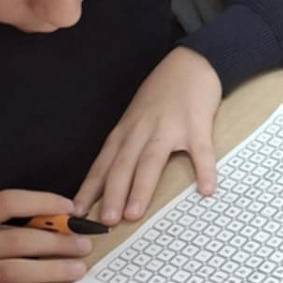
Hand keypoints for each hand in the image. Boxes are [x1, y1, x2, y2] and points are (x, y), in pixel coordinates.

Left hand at [75, 48, 222, 225]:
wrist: (191, 62)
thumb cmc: (162, 93)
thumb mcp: (136, 115)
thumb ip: (126, 143)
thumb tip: (112, 178)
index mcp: (126, 130)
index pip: (103, 163)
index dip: (90, 188)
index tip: (76, 211)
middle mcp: (142, 129)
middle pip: (122, 164)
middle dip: (111, 194)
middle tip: (104, 221)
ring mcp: (170, 126)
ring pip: (150, 160)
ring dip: (140, 187)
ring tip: (133, 213)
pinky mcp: (196, 124)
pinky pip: (200, 151)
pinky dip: (204, 170)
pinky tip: (206, 189)